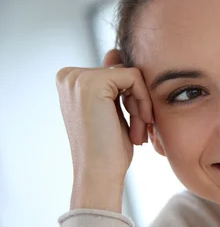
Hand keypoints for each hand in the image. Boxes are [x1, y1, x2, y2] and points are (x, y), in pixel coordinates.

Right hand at [56, 50, 153, 212]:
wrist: (99, 175)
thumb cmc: (109, 150)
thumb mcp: (112, 111)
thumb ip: (112, 82)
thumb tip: (113, 51)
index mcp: (70, 81)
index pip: (118, 74)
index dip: (131, 99)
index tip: (133, 126)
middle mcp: (69, 75)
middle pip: (126, 72)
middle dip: (138, 103)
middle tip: (138, 133)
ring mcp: (78, 77)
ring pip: (133, 75)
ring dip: (142, 106)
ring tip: (137, 133)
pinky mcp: (93, 82)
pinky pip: (135, 77)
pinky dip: (143, 102)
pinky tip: (138, 126)